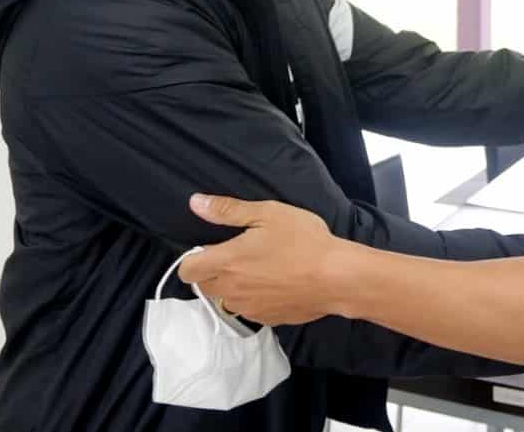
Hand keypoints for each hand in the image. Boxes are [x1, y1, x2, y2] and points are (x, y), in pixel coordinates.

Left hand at [178, 194, 341, 325]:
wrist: (337, 278)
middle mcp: (232, 291)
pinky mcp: (268, 320)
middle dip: (212, 273)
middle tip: (238, 255)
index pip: (187, 271)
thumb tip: (195, 203)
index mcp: (227, 262)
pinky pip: (250, 310)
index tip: (211, 249)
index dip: (192, 259)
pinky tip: (275, 284)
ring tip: (259, 270)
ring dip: (233, 287)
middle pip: (204, 287)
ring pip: (227, 300)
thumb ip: (227, 210)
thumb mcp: (267, 214)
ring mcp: (250, 309)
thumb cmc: (303, 241)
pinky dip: (254, 299)